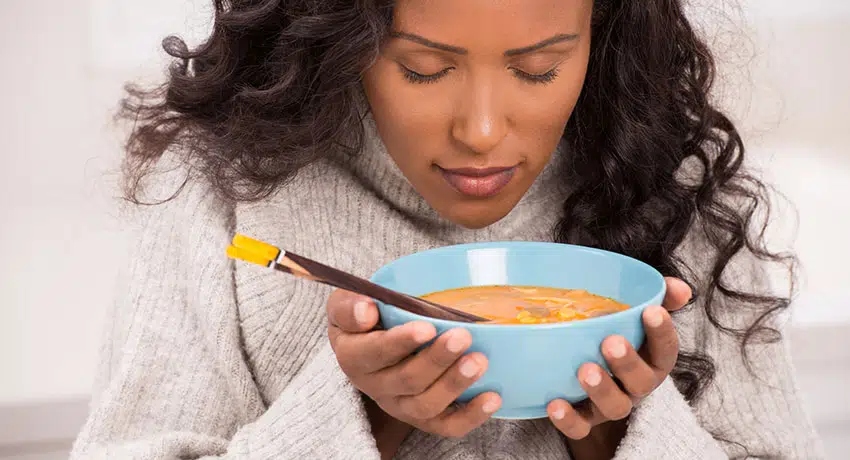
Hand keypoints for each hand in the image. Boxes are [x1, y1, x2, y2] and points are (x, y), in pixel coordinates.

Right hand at [326, 289, 502, 444]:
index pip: (374, 353)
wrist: (372, 341)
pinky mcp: (424, 417)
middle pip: (406, 380)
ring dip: (454, 384)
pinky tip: (492, 398)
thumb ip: (350, 306)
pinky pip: (446, 425)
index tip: (426, 328)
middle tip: (462, 337)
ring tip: (479, 362)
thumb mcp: (346, 304)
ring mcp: (401, 405)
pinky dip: (471, 416)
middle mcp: (376, 386)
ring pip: (426, 406)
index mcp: (354, 357)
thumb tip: (367, 311)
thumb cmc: (365, 316)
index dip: (400, 342)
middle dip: (437, 360)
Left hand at [547, 277, 692, 444]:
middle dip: (628, 363)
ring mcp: (610, 405)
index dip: (662, 332)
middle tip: (611, 343)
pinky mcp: (584, 420)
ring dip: (601, 390)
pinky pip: (580, 427)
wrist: (587, 371)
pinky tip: (554, 404)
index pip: (666, 349)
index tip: (652, 311)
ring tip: (584, 370)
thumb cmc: (615, 335)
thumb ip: (656, 297)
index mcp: (652, 359)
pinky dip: (568, 420)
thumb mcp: (633, 315)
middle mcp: (636, 386)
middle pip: (642, 382)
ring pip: (615, 406)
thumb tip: (679, 287)